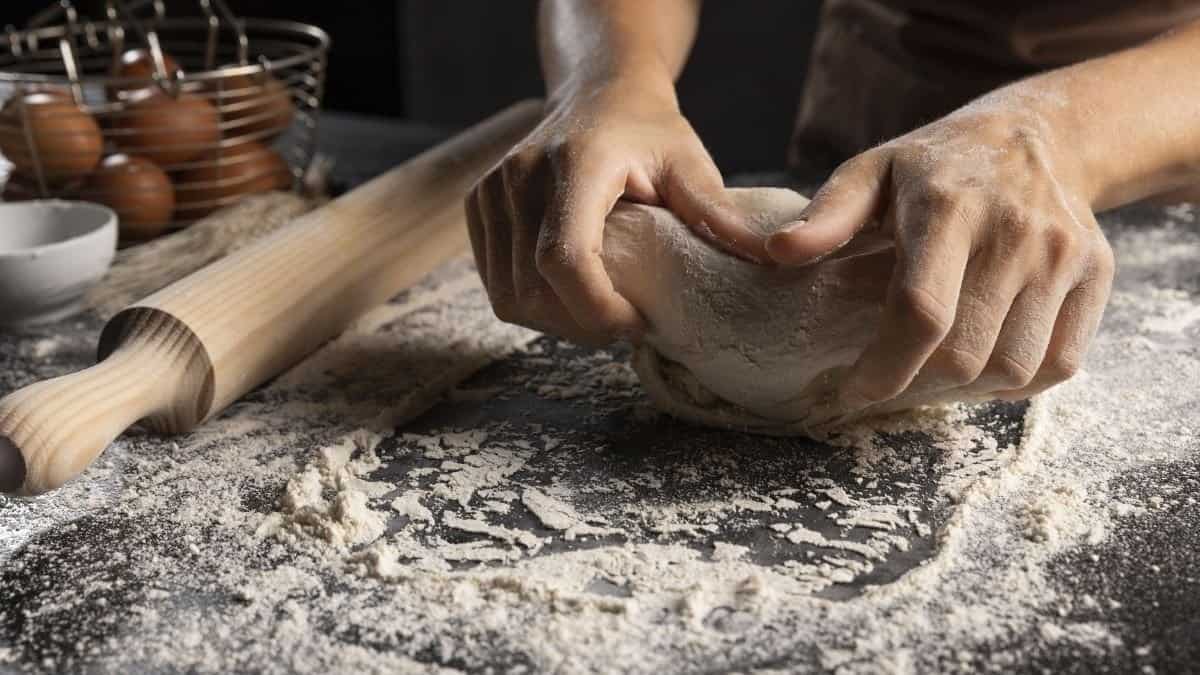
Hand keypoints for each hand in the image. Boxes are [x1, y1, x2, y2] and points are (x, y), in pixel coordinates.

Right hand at [465, 74, 762, 344]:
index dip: (595, 309)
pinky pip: (497, 286)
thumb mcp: (691, 163)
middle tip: (629, 324)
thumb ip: (719, 213)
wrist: (598, 92)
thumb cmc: (649, 131)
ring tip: (603, 311)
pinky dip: (535, 307)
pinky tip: (574, 296)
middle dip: (583, 325)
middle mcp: (518, 177)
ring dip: (558, 323)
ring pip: (510, 296)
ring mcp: (490, 193)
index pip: (561, 258)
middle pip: (534, 289)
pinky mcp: (478, 209)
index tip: (637, 322)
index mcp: (574, 165)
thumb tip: (773, 259)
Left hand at [767, 103, 1114, 411]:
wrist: (1036, 136)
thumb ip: (827, 215)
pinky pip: (1059, 363)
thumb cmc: (935, 165)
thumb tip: (777, 252)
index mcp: (948, 208)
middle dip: (916, 385)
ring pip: (1013, 368)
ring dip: (965, 390)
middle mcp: (1015, 232)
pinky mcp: (1097, 274)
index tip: (853, 390)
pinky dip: (1017, 382)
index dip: (884, 369)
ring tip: (930, 372)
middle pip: (966, 353)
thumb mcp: (871, 172)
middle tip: (888, 381)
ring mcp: (1063, 255)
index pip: (921, 313)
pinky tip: (981, 362)